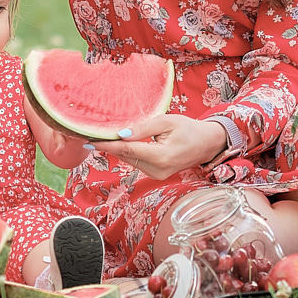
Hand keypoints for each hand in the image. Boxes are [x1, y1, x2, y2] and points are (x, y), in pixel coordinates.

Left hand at [92, 113, 226, 179]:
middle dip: (110, 146)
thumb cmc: (189, 129)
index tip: (90, 141)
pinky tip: (123, 143)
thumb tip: (122, 134)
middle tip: (93, 133)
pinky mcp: (156, 175)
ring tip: (105, 136)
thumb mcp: (167, 122)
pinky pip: (137, 163)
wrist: (207, 144)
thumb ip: (143, 128)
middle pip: (127, 156)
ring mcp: (157, 175)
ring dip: (119, 149)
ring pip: (130, 161)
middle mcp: (157, 170)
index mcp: (161, 156)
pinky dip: (129, 153)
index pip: (128, 150)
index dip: (108, 145)